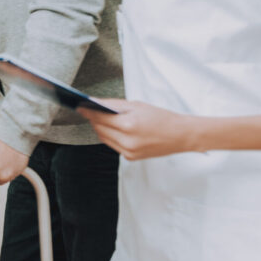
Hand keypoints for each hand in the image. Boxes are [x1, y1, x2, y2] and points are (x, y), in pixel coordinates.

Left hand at [78, 99, 199, 159]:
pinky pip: (113, 145)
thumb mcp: (137, 105)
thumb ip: (114, 105)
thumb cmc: (161, 117)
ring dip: (101, 128)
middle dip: (94, 119)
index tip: (79, 106)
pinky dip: (111, 136)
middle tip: (89, 110)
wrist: (181, 136)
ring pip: (104, 138)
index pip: (100, 117)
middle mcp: (127, 141)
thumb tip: (94, 103)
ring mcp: (128, 151)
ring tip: (100, 119)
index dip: (88, 111)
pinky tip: (113, 129)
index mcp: (129, 125)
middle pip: (99, 129)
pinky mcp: (130, 157)